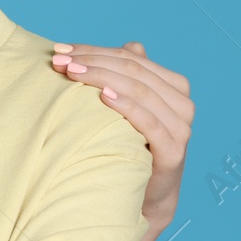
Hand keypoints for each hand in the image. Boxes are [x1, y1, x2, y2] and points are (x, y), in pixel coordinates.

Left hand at [49, 42, 192, 240]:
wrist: (142, 195)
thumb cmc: (129, 145)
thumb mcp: (127, 108)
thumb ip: (131, 76)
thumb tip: (131, 45)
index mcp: (172, 86)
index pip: (130, 58)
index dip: (94, 50)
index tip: (60, 48)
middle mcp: (181, 103)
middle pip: (134, 70)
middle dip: (92, 61)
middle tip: (60, 60)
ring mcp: (181, 127)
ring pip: (141, 90)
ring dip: (102, 77)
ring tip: (72, 73)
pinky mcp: (174, 150)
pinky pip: (150, 122)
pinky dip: (127, 106)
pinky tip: (103, 96)